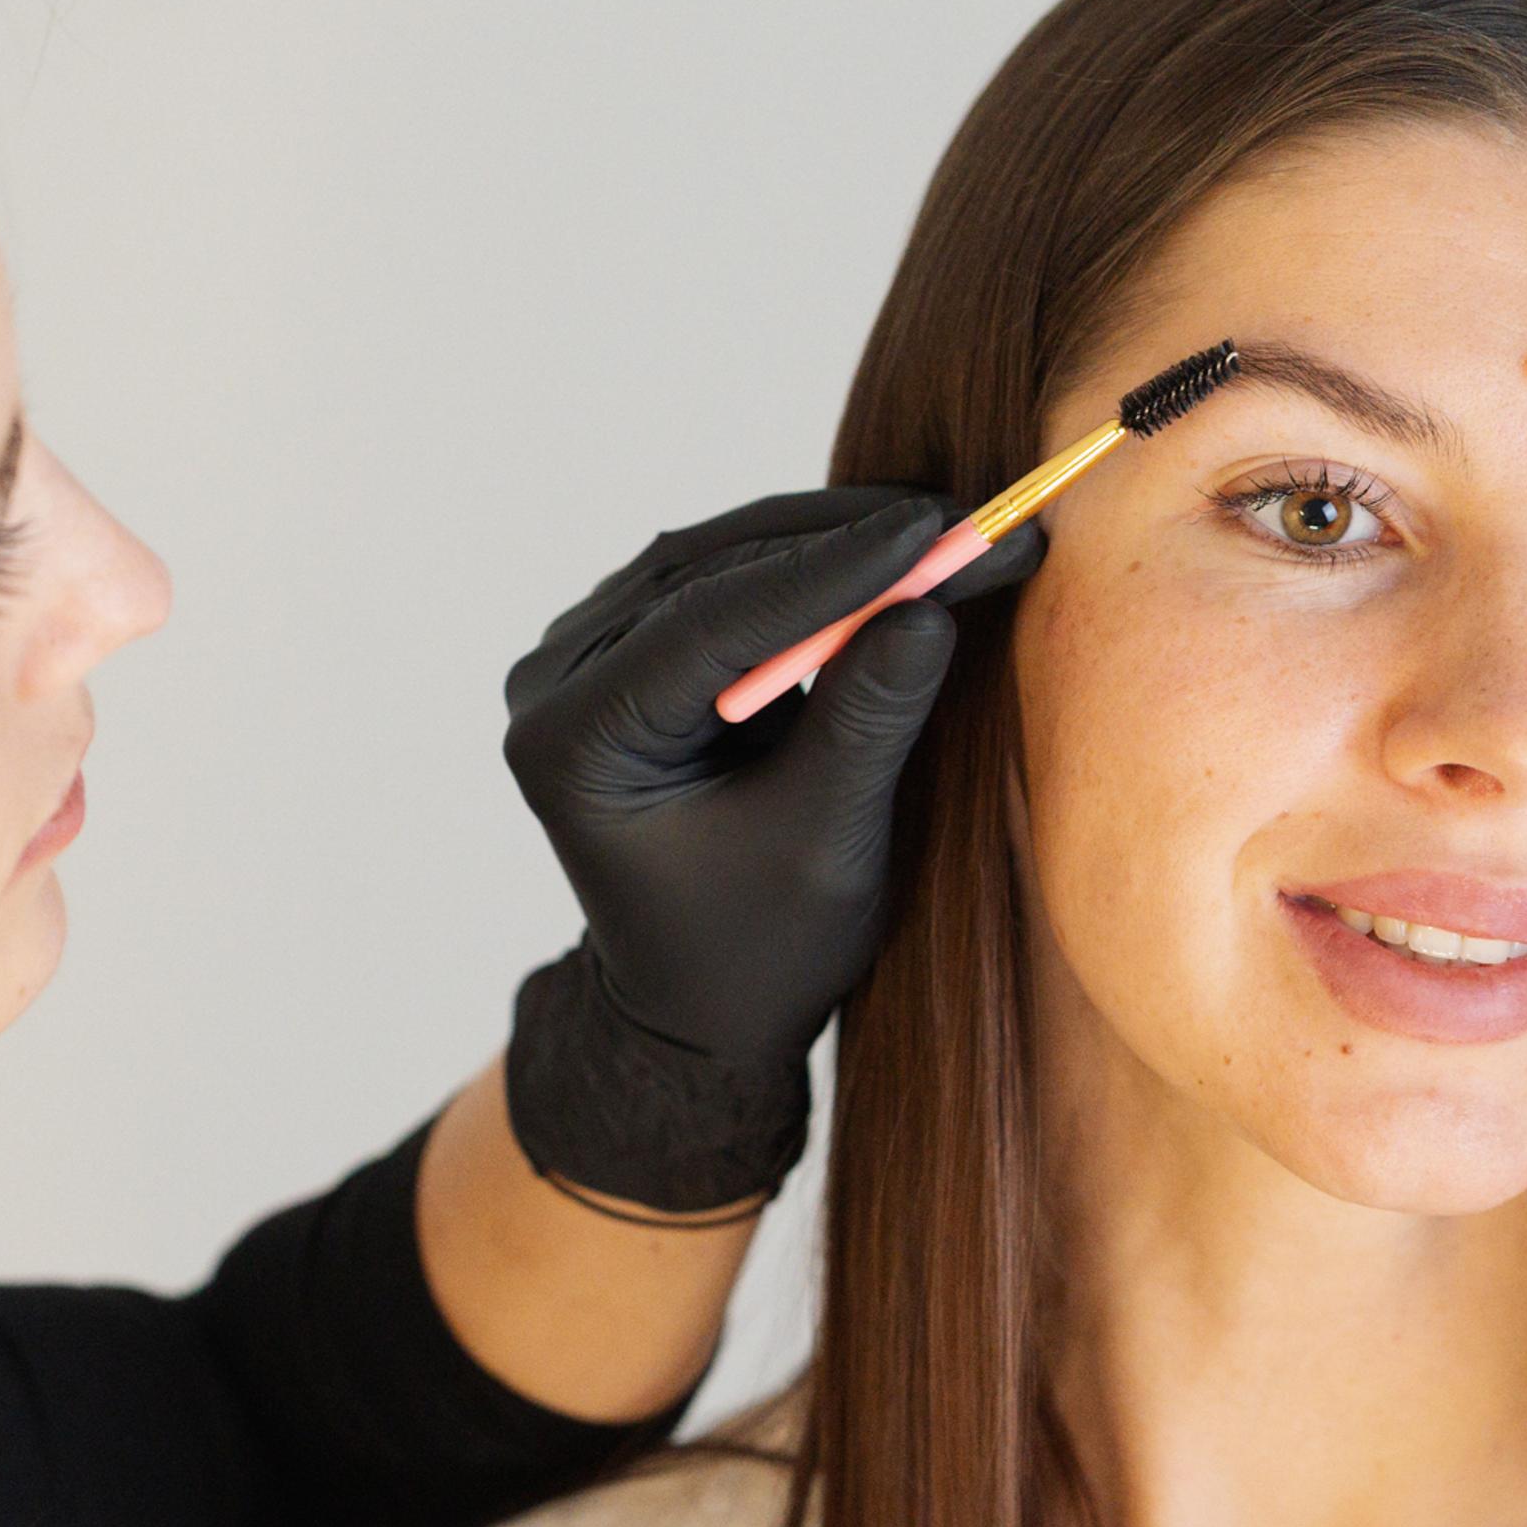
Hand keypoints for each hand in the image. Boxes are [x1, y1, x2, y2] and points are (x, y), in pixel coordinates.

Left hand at [498, 486, 1041, 1209]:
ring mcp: (590, 660)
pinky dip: (816, 572)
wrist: (705, 1004)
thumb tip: (930, 609)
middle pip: (710, 573)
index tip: (939, 532)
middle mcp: (559, 683)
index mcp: (574, 744)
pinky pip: (730, 583)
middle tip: (967, 522)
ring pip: (722, 562)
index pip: (708, 623)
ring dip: (836, 544)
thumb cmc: (758, 951)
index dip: (832, 573)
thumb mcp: (825, 846)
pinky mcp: (637, 652)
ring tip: (949, 532)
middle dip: (846, 547)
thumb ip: (866, 723)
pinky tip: (898, 556)